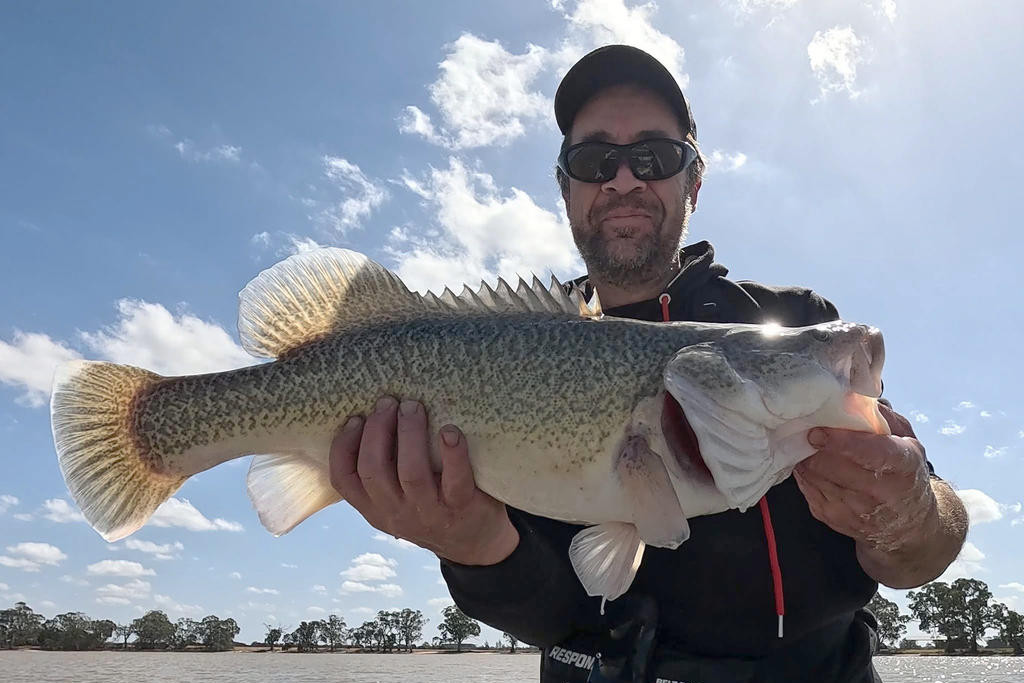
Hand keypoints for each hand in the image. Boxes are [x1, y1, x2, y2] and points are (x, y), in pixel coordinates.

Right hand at [328, 396, 519, 565]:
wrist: (474, 543)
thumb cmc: (432, 506)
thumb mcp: (397, 502)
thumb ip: (383, 473)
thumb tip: (373, 416)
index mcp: (375, 509)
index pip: (344, 480)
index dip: (343, 447)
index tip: (354, 419)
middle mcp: (397, 512)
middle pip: (374, 471)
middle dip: (377, 431)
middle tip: (388, 402)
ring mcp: (429, 512)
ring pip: (411, 473)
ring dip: (410, 434)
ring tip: (413, 407)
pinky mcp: (462, 506)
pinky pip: (455, 479)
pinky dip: (452, 452)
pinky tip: (449, 431)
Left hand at [793, 403, 936, 553]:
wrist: (908, 526)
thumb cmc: (906, 474)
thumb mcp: (907, 442)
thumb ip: (884, 418)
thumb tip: (855, 396)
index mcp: (903, 466)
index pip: (870, 453)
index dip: (841, 441)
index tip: (819, 430)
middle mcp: (880, 493)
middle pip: (833, 466)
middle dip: (816, 447)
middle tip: (809, 430)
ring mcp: (854, 510)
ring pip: (815, 476)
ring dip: (807, 457)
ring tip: (808, 444)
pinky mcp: (832, 519)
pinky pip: (807, 488)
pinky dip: (805, 472)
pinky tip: (811, 462)